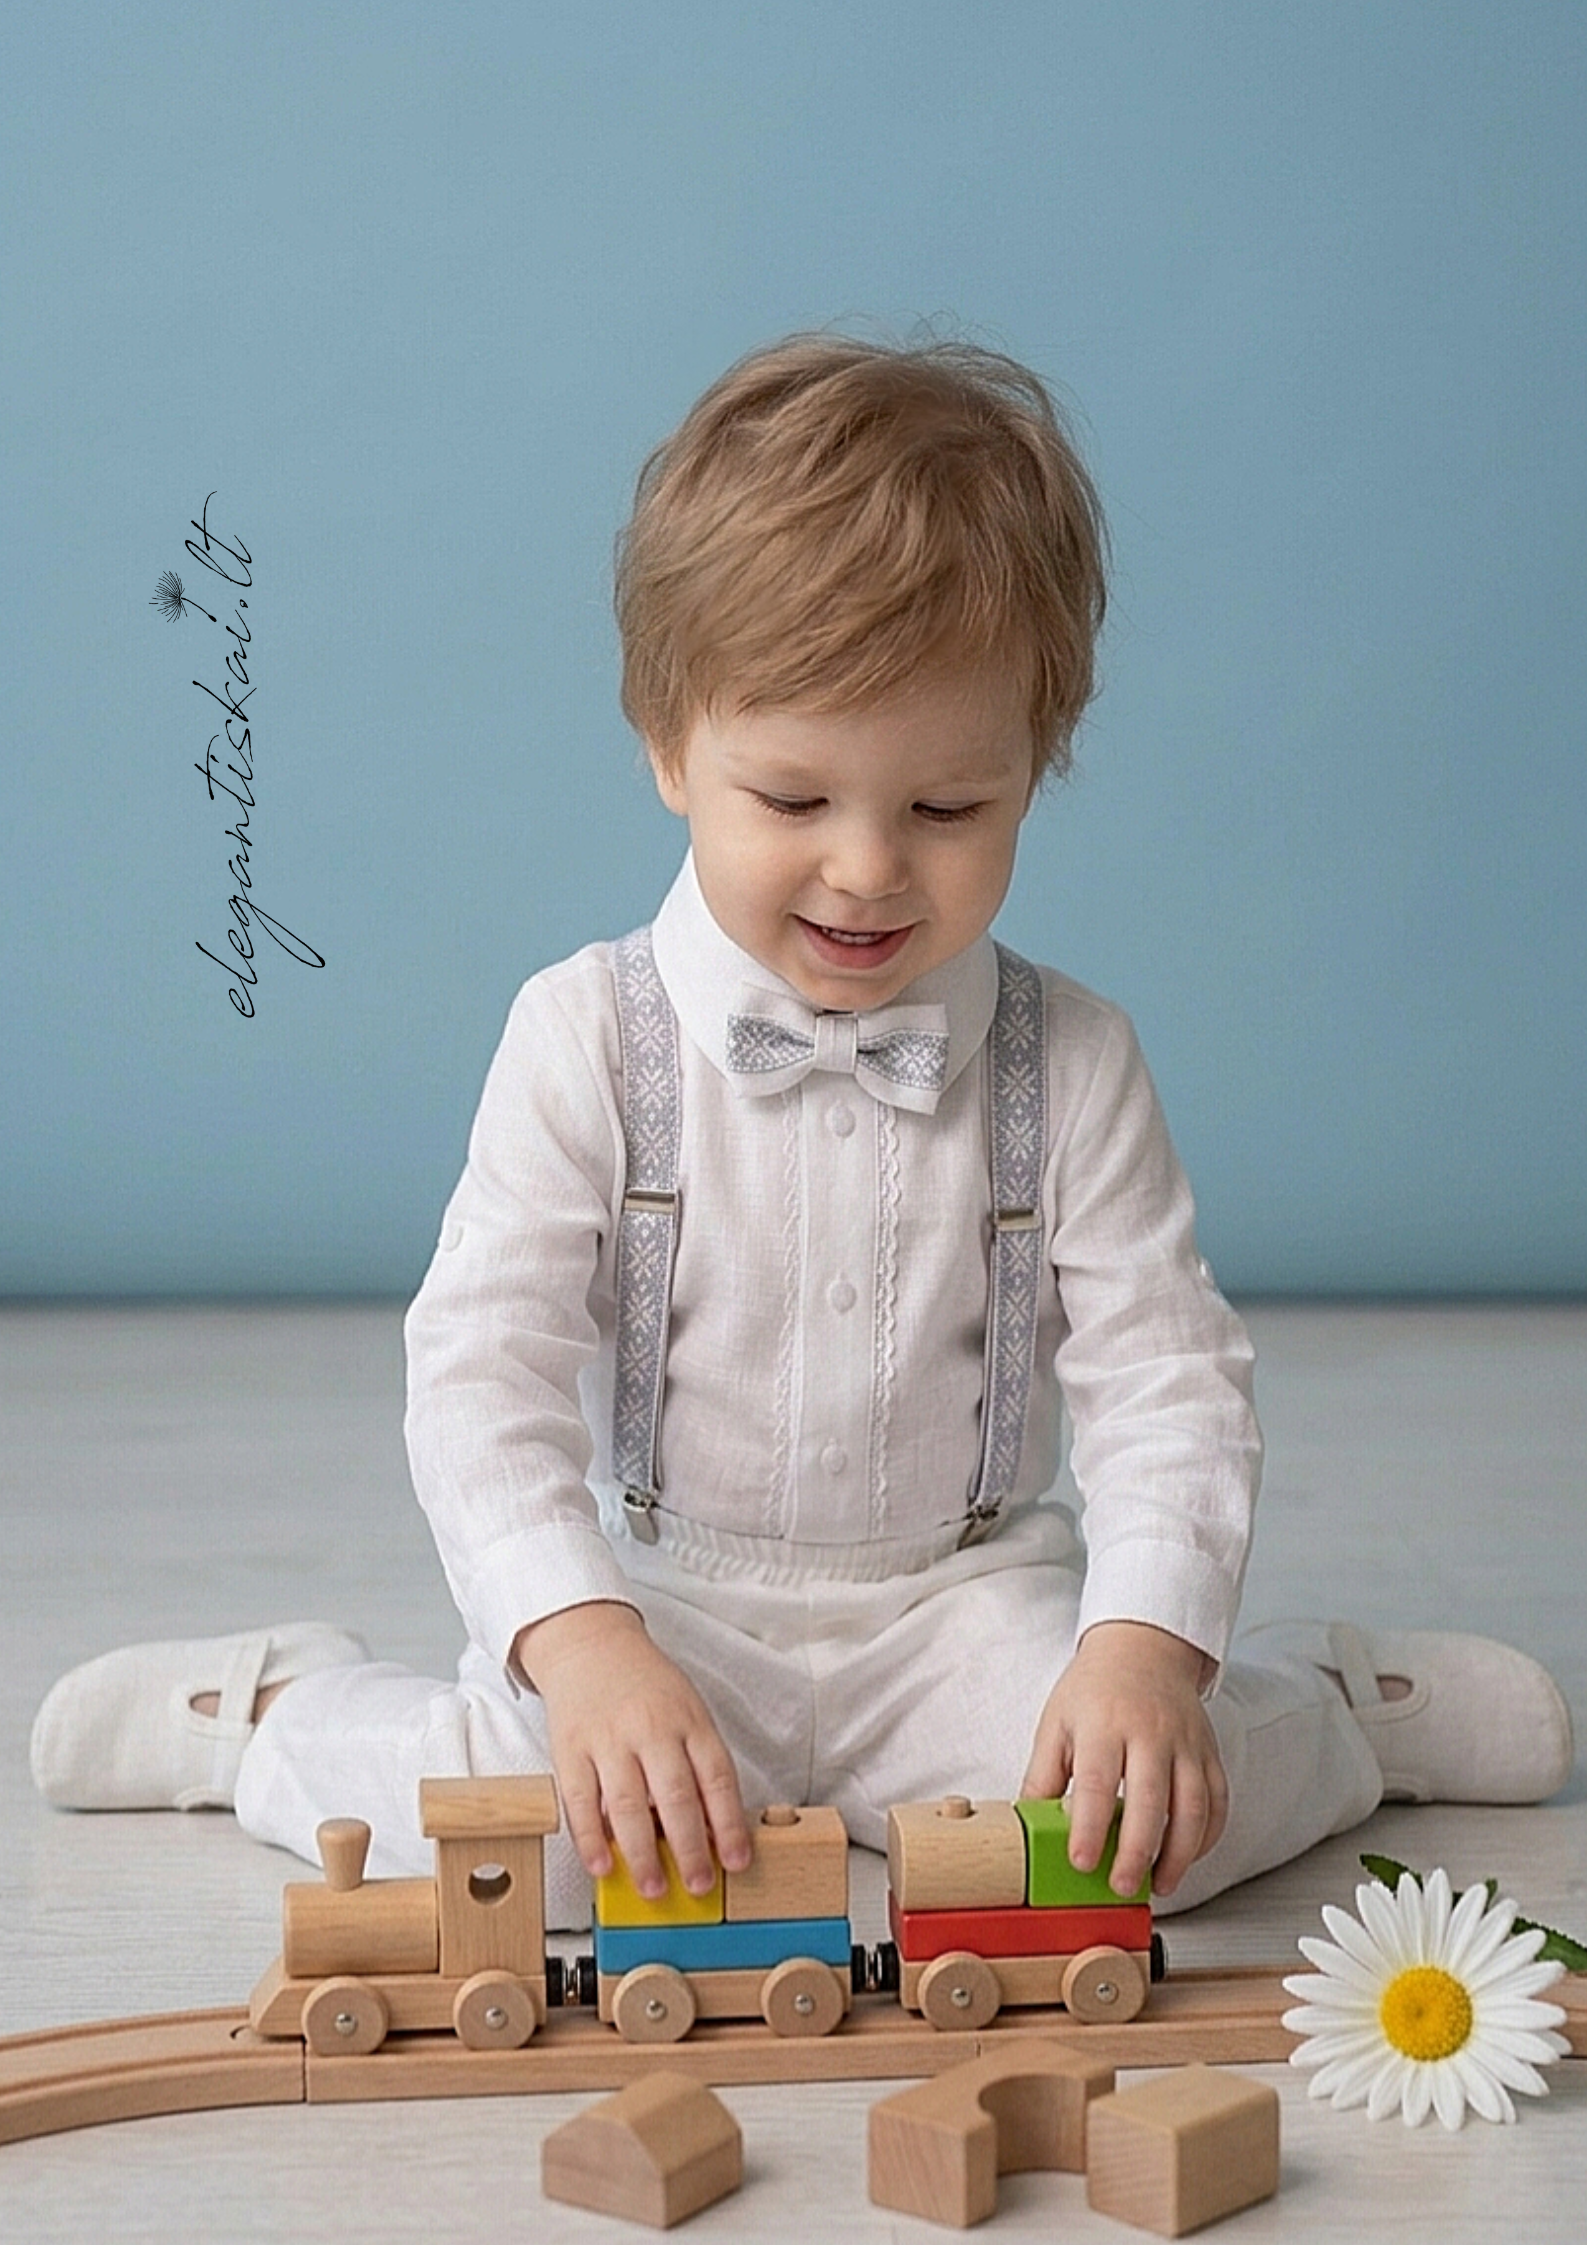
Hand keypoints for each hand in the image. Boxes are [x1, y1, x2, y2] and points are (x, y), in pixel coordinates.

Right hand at [513, 1602, 751, 1900]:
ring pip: (628, 1805)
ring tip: (654, 1888)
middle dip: (690, 1849)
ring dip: (643, 1854)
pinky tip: (602, 1866)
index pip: (717, 1777)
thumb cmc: (646, 1686)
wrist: (590, 1644)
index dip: (729, 1824)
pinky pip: (580, 1802)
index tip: (737, 1861)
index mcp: (688, 1719)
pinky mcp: (570, 1748)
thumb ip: (698, 1761)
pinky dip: (591, 1839)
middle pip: (676, 1796)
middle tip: (698, 1884)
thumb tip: (713, 1827)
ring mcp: (608, 1738)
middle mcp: (651, 1728)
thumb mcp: (686, 1710)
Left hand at [1020, 1620, 1227, 1900]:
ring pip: (1193, 1807)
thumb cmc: (1095, 1689)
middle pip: (1150, 1800)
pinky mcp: (1209, 1752)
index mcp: (1104, 1723)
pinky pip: (1218, 1801)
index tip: (1081, 1861)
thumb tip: (1028, 1825)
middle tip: (1122, 1885)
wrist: (1142, 1648)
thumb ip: (1043, 1775)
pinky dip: (1207, 1837)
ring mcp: (1186, 1742)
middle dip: (1137, 1851)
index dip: (1089, 1827)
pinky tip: (1187, 1856)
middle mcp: (1150, 1732)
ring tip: (1159, 1883)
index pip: (1096, 1782)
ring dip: (1179, 1854)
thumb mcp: (1057, 1722)